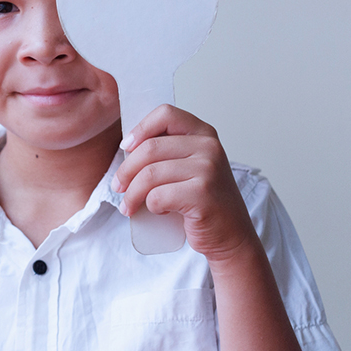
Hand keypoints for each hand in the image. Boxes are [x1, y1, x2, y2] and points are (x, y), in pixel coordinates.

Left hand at [112, 105, 256, 263]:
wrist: (231, 236)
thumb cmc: (203, 202)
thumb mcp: (189, 166)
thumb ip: (167, 151)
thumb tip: (126, 147)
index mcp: (204, 134)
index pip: (165, 114)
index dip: (140, 129)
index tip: (125, 148)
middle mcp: (209, 147)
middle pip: (149, 148)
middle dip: (125, 171)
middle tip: (118, 187)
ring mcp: (209, 170)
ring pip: (149, 175)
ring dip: (132, 194)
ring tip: (129, 206)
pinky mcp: (202, 195)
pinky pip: (158, 196)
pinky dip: (150, 207)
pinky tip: (159, 211)